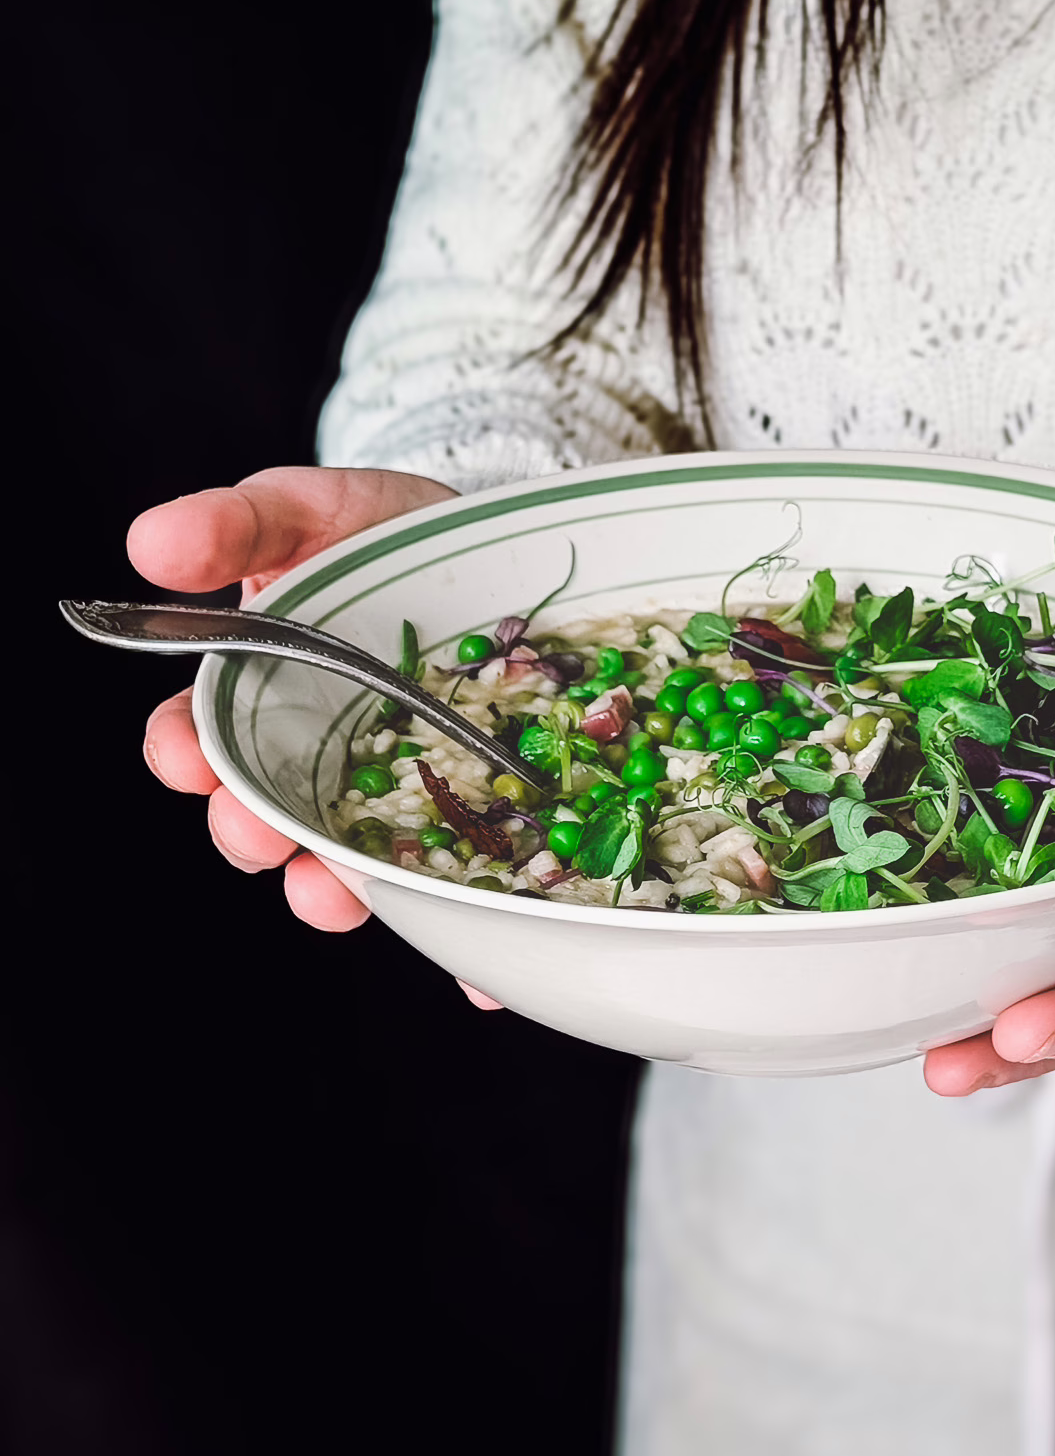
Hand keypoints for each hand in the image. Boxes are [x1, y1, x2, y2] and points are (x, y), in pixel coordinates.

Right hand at [135, 466, 457, 935]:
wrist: (500, 546)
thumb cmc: (390, 532)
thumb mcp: (312, 509)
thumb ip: (238, 523)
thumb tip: (153, 545)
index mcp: (259, 692)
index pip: (198, 740)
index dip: (182, 757)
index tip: (184, 761)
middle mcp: (317, 755)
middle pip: (266, 815)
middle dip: (252, 836)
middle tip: (258, 840)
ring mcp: (395, 788)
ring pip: (351, 860)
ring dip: (337, 891)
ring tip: (337, 894)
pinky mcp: (472, 810)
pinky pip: (456, 879)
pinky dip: (451, 919)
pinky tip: (455, 947)